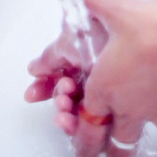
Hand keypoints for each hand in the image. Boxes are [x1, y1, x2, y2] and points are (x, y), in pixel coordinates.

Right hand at [23, 15, 110, 136]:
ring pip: (77, 109)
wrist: (124, 36)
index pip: (59, 78)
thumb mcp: (69, 42)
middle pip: (68, 96)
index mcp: (80, 60)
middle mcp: (92, 76)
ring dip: (64, 112)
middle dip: (59, 100)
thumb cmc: (99, 33)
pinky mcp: (114, 105)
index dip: (44, 88)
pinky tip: (68, 119)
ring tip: (64, 106)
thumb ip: (50, 58)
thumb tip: (34, 69)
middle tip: (61, 98)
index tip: (31, 95)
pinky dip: (76, 122)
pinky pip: (92, 120)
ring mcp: (103, 91)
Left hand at [70, 0, 156, 156]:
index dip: (81, 121)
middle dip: (111, 143)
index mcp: (105, 88)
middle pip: (115, 140)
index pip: (86, 118)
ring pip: (145, 128)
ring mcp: (156, 115)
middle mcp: (128, 108)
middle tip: (112, 142)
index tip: (82, 123)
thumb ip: (99, 3)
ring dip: (144, 120)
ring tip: (151, 100)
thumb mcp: (120, 9)